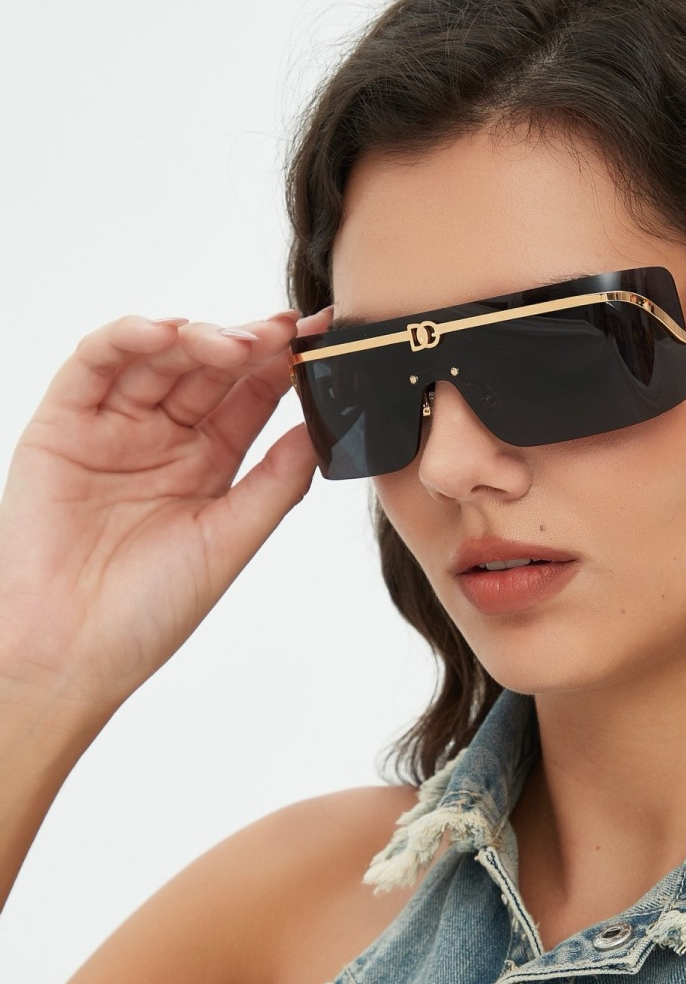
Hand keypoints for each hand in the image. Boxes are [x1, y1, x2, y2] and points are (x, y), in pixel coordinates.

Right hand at [0, 305, 333, 712]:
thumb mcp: (231, 539)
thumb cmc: (150, 610)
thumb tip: (326, 425)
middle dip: (248, 343)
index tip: (323, 338)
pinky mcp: (62, 424)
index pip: (251, 395)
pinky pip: (94, 364)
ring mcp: (112, 426)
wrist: (72, 652)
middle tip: (283, 331)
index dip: (284, 364)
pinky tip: (168, 333)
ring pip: (158, 356)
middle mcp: (162, 437)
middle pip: (209, 367)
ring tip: (235, 342)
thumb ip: (277, 479)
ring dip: (198, 336)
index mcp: (208, 462)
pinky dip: (128, 338)